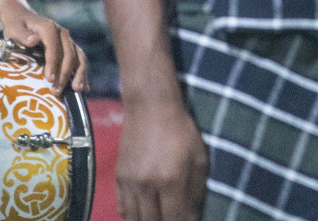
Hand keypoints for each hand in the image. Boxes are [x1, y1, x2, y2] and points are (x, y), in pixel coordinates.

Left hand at [0, 0, 86, 90]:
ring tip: (76, 90)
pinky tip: (84, 87)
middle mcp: (63, 33)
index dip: (53, 63)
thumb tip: (34, 40)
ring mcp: (68, 40)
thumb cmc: (16, 26)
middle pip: (69, 54)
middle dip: (65, 74)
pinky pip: (80, 60)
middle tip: (56, 91)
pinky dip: (83, 73)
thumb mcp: (13, 29)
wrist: (23, 17)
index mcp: (49, 28)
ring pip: (79, 57)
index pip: (54, 47)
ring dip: (79, 74)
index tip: (50, 79)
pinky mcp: (70, 47)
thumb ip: (22, 35)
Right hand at [116, 98, 207, 220]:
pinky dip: (132, 214)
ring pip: (134, 218)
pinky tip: (144, 212)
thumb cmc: (181, 130)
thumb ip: (197, 188)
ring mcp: (130, 183)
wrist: (150, 109)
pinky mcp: (118, 178)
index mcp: (171, 179)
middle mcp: (147, 185)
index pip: (175, 217)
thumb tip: (193, 213)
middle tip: (173, 218)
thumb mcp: (199, 156)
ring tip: (159, 216)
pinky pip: (122, 207)